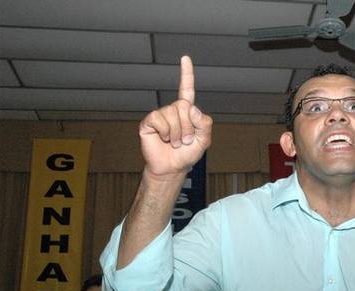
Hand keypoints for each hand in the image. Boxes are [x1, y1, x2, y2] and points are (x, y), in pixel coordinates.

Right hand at [138, 55, 211, 177]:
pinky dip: (165, 132)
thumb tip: (192, 109)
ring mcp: (160, 115)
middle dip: (188, 127)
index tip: (185, 58)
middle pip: (184, 106)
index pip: (187, 89)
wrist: (172, 168)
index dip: (186, 74)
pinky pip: (159, 119)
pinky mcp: (149, 122)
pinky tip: (163, 139)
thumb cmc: (187, 154)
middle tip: (184, 140)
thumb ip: (205, 124)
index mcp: (187, 111)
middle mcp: (173, 110)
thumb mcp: (204, 140)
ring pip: (172, 114)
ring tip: (174, 142)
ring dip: (177, 133)